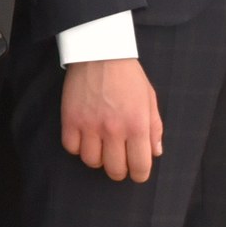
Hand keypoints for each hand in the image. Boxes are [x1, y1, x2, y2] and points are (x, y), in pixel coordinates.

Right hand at [61, 58, 162, 182]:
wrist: (100, 52)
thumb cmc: (128, 76)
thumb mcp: (149, 99)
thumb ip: (155, 128)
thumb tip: (155, 152)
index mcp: (137, 125)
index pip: (140, 166)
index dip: (140, 174)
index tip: (136, 171)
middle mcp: (114, 129)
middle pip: (114, 170)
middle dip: (119, 170)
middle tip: (118, 161)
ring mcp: (90, 125)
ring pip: (91, 161)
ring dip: (97, 158)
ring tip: (100, 146)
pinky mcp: (70, 119)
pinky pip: (71, 148)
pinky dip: (77, 146)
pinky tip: (84, 137)